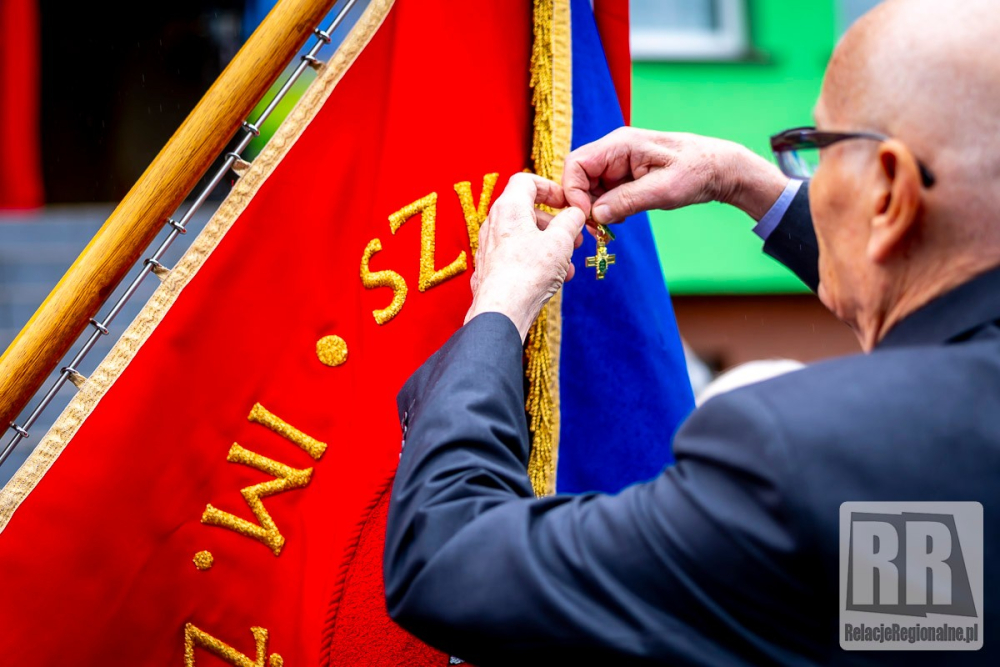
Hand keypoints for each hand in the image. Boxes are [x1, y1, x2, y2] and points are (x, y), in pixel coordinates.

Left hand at [465, 173, 586, 341]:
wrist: (502, 312)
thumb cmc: (529, 273)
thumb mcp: (560, 241)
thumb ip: (571, 221)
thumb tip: (575, 213)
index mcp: (509, 208)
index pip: (526, 180)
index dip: (550, 187)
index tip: (566, 202)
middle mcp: (494, 223)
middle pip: (527, 210)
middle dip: (555, 222)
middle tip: (574, 236)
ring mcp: (490, 246)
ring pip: (525, 236)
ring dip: (550, 245)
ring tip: (569, 263)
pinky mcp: (490, 268)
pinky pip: (517, 255)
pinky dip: (537, 260)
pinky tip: (555, 279)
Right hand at [562, 127, 788, 230]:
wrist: (719, 169)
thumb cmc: (697, 171)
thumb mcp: (663, 189)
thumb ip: (627, 200)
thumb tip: (595, 215)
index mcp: (620, 144)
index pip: (577, 164)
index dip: (574, 191)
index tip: (588, 216)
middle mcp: (614, 151)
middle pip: (579, 177)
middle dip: (583, 204)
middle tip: (597, 229)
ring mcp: (618, 164)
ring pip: (589, 188)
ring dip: (596, 209)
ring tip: (613, 225)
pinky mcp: (624, 176)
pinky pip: (604, 193)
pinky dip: (607, 209)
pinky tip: (623, 217)